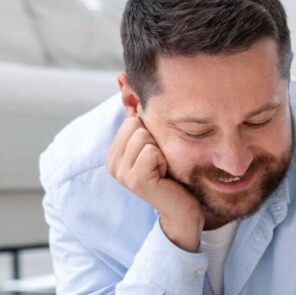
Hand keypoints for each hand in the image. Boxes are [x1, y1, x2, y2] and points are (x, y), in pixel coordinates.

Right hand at [106, 114, 203, 250]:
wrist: (183, 209)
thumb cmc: (172, 176)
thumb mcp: (155, 146)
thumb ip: (141, 123)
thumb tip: (128, 85)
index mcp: (113, 154)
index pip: (131, 120)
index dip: (152, 133)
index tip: (156, 154)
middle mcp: (112, 164)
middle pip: (136, 125)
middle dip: (156, 140)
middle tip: (161, 162)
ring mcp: (121, 174)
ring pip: (143, 136)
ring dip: (161, 151)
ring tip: (163, 169)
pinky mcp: (136, 181)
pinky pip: (151, 152)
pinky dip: (164, 160)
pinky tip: (165, 175)